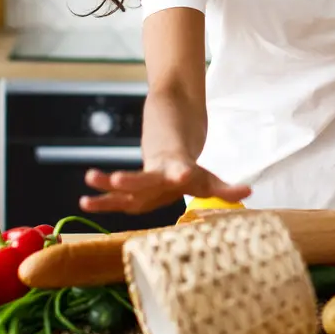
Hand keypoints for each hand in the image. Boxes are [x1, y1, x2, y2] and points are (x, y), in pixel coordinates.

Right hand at [80, 155, 251, 214]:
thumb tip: (250, 192)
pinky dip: (102, 199)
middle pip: (145, 178)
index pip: (181, 172)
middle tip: (116, 179)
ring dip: (107, 185)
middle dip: (133, 181)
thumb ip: (226, 188)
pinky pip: (118, 197)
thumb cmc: (191, 166)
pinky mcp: (135, 185)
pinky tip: (84, 203)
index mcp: (181, 171)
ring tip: (88, 179)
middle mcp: (160, 173)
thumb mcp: (209, 177)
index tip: (180, 172)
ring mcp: (145, 178)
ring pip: (125, 183)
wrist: (172, 130)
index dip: (181, 174)